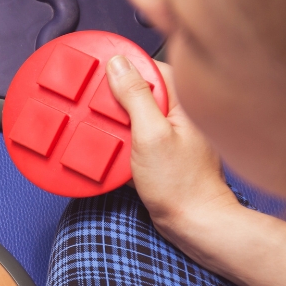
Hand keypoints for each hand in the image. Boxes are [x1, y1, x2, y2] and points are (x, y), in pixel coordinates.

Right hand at [107, 55, 242, 262]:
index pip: (151, 69)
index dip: (123, 70)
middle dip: (114, 100)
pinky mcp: (160, 151)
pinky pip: (133, 137)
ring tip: (102, 133)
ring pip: (133, 116)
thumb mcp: (150, 135)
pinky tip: (111, 152)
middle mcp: (177, 114)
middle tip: (95, 109)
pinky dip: (119, 142)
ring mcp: (169, 133)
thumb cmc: (179, 184)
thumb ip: (135, 97)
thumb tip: (119, 65)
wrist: (191, 220)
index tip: (98, 74)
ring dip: (114, 124)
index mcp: (182, 101)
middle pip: (139, 92)